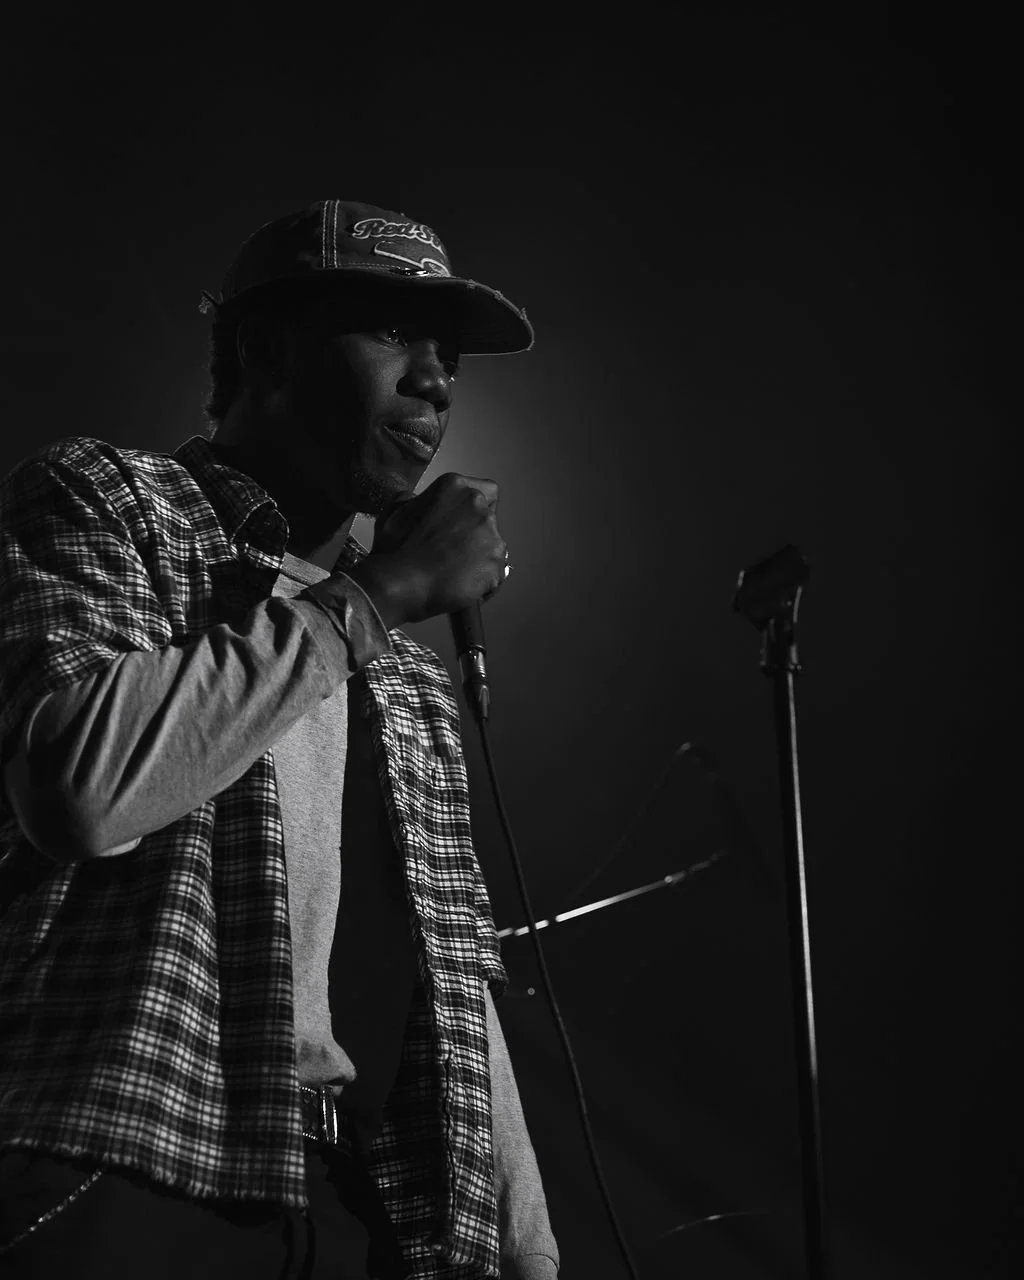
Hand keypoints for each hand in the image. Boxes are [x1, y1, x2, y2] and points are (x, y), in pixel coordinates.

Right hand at [345, 472, 507, 627]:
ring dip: (479, 557)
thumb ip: (413, 500)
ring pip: (494, 547)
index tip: (462, 522)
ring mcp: (491, 536)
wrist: (400, 584)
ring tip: (454, 573)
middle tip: (452, 551)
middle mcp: (478, 506)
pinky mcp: (496, 565)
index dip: (475, 509)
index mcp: (455, 487)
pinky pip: (495, 574)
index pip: (487, 490)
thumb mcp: (394, 511)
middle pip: (489, 519)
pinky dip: (482, 582)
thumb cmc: (394, 550)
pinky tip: (461, 587)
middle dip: (475, 534)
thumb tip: (418, 502)